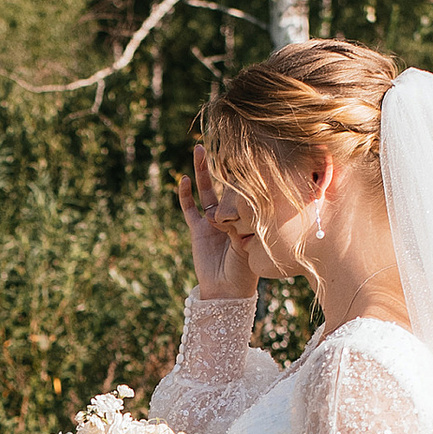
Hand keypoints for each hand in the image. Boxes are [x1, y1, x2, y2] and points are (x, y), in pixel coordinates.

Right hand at [177, 154, 257, 299]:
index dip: (243, 171)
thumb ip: (243, 227)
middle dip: (221, 163)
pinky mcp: (198, 230)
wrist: (226, 292)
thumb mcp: (249, 246)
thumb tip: (236, 211)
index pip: (243, 189)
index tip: (246, 150)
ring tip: (199, 150)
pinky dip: (186, 195)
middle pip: (224, 183)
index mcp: (246, 218)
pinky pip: (190, 209)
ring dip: (202, 171)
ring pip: (206, 191)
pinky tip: (183, 180)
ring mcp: (212, 222)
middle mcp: (229, 216)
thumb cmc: (245, 272)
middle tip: (219, 141)